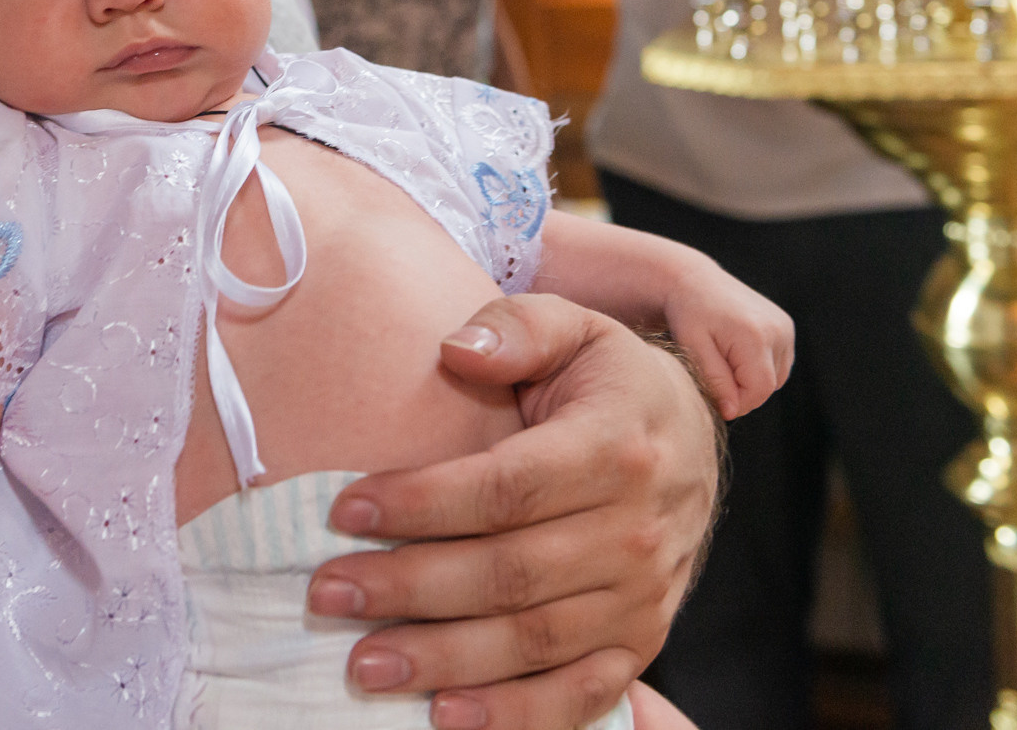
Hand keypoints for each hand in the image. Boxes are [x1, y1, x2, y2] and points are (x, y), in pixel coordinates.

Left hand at [304, 296, 719, 729]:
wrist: (690, 438)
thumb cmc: (608, 380)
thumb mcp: (576, 326)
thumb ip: (517, 328)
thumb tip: (457, 350)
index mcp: (616, 447)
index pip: (508, 487)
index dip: (423, 502)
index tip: (344, 509)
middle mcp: (636, 530)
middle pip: (510, 572)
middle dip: (409, 588)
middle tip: (326, 594)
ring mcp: (642, 596)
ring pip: (535, 640)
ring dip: (444, 659)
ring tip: (362, 665)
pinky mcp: (641, 641)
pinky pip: (582, 693)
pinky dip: (516, 715)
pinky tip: (446, 717)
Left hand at [662, 261, 792, 419]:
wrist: (694, 280)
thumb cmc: (688, 313)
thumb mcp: (693, 347)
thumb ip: (715, 380)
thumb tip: (732, 411)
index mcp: (755, 336)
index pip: (759, 390)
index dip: (737, 402)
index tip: (713, 396)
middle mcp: (777, 330)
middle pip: (769, 386)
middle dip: (741, 390)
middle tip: (714, 373)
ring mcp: (785, 327)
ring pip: (776, 378)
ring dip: (751, 379)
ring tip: (724, 358)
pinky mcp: (786, 327)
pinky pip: (779, 364)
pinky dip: (759, 367)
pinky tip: (737, 352)